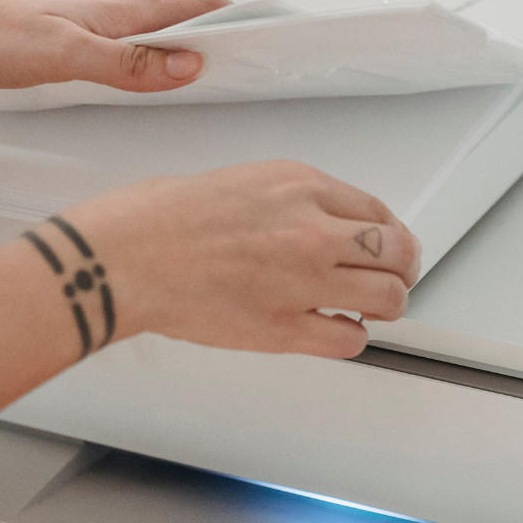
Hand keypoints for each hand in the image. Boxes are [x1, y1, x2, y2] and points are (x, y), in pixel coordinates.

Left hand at [0, 0, 229, 92]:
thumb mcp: (62, 58)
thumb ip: (127, 64)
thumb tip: (189, 64)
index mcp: (119, 8)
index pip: (197, 8)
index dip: (236, 20)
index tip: (272, 37)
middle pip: (181, 1)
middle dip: (220, 17)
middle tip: (251, 43)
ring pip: (151, 4)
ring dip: (185, 17)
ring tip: (210, 38)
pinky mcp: (62, 6)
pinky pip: (121, 10)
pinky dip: (147, 20)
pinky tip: (138, 34)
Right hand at [38, 161, 422, 357]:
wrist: (121, 257)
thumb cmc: (154, 219)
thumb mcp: (232, 182)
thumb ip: (278, 203)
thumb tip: (299, 225)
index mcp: (296, 184)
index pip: (373, 208)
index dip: (387, 232)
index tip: (384, 243)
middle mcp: (310, 229)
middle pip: (396, 251)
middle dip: (400, 267)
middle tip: (394, 277)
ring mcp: (302, 280)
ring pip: (388, 297)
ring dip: (385, 305)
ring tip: (371, 309)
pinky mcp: (283, 328)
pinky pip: (348, 339)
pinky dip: (349, 338)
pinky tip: (336, 331)